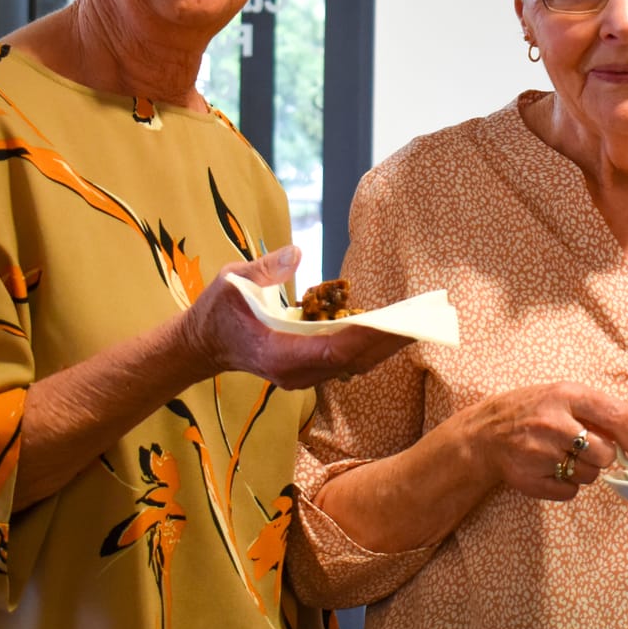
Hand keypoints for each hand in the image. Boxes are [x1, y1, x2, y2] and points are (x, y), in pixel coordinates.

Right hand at [184, 246, 407, 388]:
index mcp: (277, 354)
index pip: (331, 351)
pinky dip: (372, 345)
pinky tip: (396, 327)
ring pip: (354, 364)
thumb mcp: (232, 281)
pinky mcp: (309, 370)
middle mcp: (294, 373)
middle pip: (352, 361)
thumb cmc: (216, 310)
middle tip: (425, 320)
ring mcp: (302, 376)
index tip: (394, 324)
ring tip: (421, 323)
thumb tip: (297, 252)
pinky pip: (348, 360)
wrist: (202, 345)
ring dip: (386, 344)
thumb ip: (265, 269)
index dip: (365, 338)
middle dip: (388, 341)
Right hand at [441, 383, 627, 502]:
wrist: (484, 435)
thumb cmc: (528, 412)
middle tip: (585, 449)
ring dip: (582, 470)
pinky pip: (570, 491)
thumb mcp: (559, 396)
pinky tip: (549, 469)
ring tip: (560, 456)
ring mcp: (541, 453)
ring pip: (589, 475)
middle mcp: (553, 423)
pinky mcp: (532, 479)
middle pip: (605, 453)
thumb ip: (595, 408)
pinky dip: (565, 485)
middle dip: (601, 455)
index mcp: (564, 395)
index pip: (616, 415)